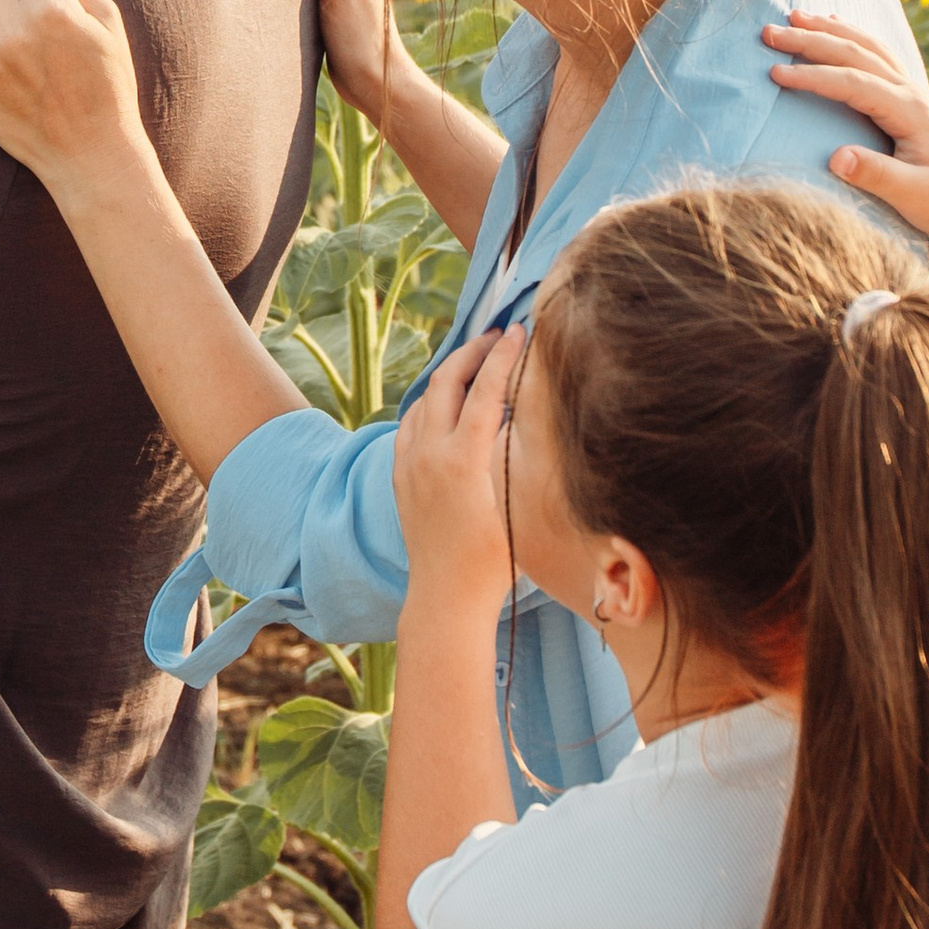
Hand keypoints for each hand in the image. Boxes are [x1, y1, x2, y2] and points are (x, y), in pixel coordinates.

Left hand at [393, 325, 526, 620]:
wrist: (445, 598)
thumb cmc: (494, 562)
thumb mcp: (517, 503)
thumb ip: (518, 454)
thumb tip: (527, 414)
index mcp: (462, 459)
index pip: (485, 388)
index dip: (504, 355)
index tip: (520, 330)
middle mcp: (429, 453)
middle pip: (448, 380)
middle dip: (473, 351)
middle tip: (498, 334)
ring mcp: (409, 463)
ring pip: (426, 398)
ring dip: (451, 373)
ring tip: (477, 360)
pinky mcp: (400, 475)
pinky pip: (412, 422)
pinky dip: (432, 401)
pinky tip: (448, 402)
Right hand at [764, 12, 928, 301]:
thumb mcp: (912, 195)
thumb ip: (875, 175)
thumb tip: (835, 157)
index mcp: (909, 111)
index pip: (853, 83)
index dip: (813, 76)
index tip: (776, 73)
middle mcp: (911, 93)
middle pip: (856, 54)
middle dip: (811, 40)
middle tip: (769, 32)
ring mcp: (911, 93)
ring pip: (867, 47)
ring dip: (830, 29)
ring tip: (795, 16)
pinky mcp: (908, 100)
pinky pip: (877, 56)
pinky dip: (852, 36)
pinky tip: (836, 25)